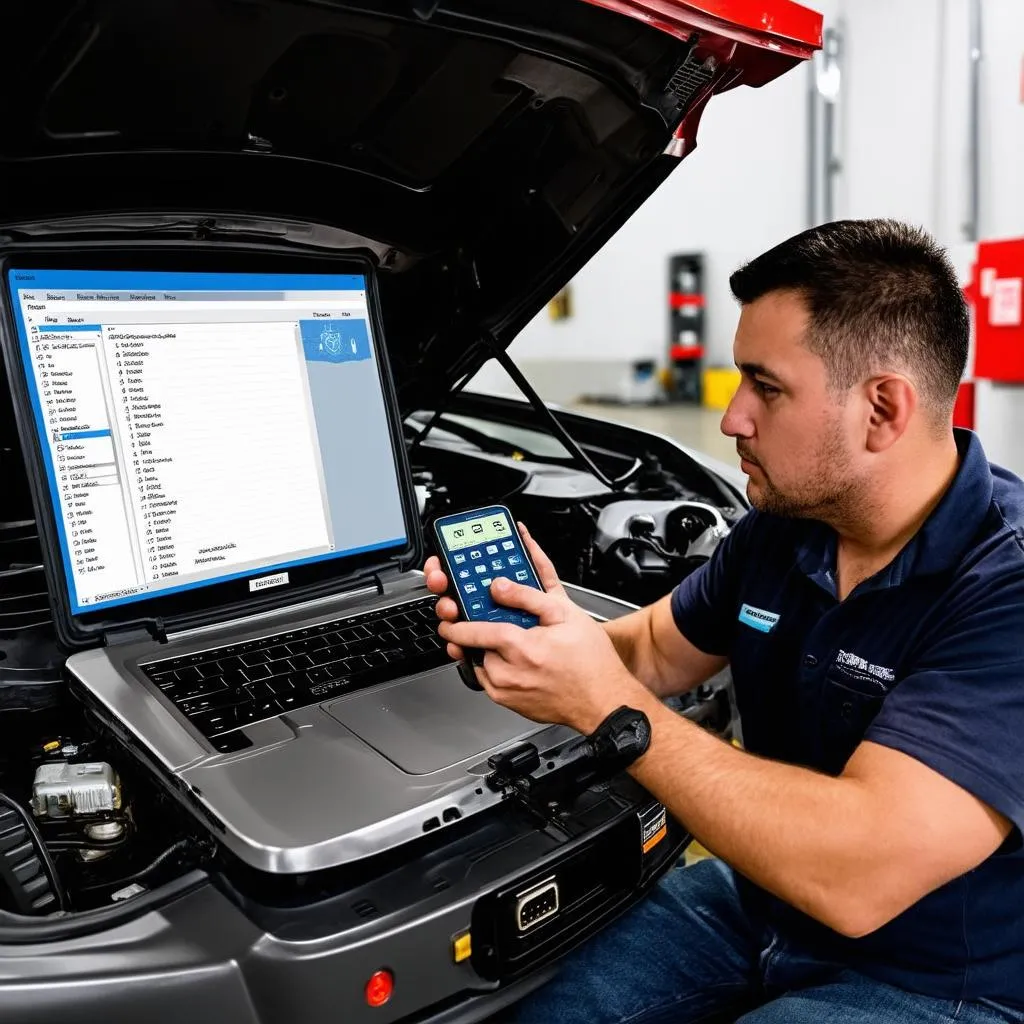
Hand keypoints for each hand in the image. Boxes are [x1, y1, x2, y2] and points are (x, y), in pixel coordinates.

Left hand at [424, 522, 649, 732]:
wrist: (604, 702)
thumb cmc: (591, 663)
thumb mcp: (565, 614)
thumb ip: (528, 596)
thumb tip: (500, 586)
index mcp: (520, 648)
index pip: (474, 631)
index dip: (458, 622)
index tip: (449, 617)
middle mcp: (508, 673)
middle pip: (475, 647)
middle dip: (477, 635)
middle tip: (490, 625)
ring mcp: (506, 692)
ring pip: (480, 664)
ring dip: (487, 652)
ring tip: (514, 644)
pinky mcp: (509, 704)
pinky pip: (489, 681)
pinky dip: (494, 668)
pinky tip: (516, 661)